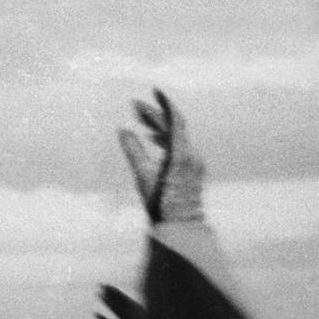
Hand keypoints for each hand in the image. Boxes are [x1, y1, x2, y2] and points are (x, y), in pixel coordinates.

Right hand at [117, 89, 205, 224]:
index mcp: (182, 154)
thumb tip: (124, 131)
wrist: (183, 227)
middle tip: (134, 106)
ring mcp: (194, 163)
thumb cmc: (163, 204)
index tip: (155, 91)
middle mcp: (192, 156)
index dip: (165, 104)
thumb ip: (134, 152)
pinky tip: (152, 139)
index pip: (176, 121)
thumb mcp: (144, 177)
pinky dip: (164, 138)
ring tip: (140, 119)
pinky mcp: (192, 170)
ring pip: (176, 137)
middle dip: (155, 115)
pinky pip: (179, 146)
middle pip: (174, 128)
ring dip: (158, 126)